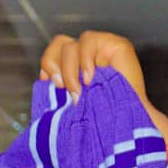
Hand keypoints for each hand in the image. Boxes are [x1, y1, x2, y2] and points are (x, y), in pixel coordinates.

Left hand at [39, 31, 167, 140]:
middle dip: (54, 66)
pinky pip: (88, 40)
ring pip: (70, 45)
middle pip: (57, 44)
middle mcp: (85, 57)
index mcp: (74, 69)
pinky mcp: (115, 44)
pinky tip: (90, 78)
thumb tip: (42, 79)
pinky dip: (84, 60)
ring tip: (79, 91)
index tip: (50, 87)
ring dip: (69, 70)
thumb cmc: (100, 121)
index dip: (47, 66)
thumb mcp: (72, 106)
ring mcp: (100, 50)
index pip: (52, 55)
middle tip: (62, 89)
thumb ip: (59, 91)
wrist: (126, 127)